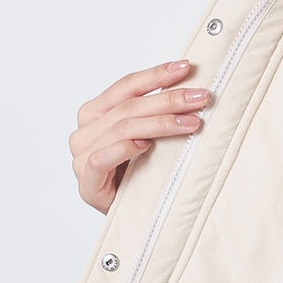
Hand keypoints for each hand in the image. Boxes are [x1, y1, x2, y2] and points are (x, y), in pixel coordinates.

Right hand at [69, 60, 208, 213]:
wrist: (131, 214)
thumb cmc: (140, 172)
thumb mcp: (150, 136)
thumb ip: (157, 113)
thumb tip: (193, 88)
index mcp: (97, 112)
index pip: (127, 86)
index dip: (156, 75)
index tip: (186, 68)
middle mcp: (86, 130)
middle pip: (130, 106)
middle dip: (169, 99)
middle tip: (200, 97)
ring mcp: (82, 156)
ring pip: (122, 129)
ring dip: (161, 124)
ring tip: (192, 122)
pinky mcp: (86, 183)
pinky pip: (101, 159)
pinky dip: (124, 149)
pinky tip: (146, 146)